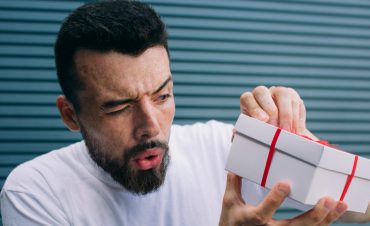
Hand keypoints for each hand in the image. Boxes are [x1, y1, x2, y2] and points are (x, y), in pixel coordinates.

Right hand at [219, 173, 347, 225]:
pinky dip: (323, 223)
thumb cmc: (232, 219)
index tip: (285, 184)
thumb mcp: (229, 201)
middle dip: (313, 215)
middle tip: (328, 200)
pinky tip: (334, 213)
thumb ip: (234, 182)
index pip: (263, 212)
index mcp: (250, 220)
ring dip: (325, 219)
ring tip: (339, 204)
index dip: (275, 200)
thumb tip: (237, 163)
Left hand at [239, 86, 314, 138]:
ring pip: (283, 95)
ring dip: (287, 115)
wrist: (278, 135)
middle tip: (276, 128)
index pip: (247, 98)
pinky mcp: (293, 98)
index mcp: (248, 101)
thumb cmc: (259, 134)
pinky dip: (297, 119)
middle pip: (263, 92)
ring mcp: (279, 93)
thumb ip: (242, 134)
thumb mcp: (249, 134)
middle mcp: (262, 93)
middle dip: (271, 110)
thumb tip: (236, 134)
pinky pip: (297, 103)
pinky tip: (296, 132)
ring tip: (288, 133)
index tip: (262, 121)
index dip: (254, 108)